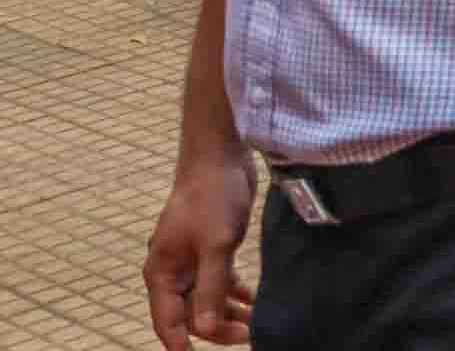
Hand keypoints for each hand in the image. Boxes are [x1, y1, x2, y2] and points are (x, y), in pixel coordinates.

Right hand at [142, 149, 253, 348]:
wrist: (222, 157)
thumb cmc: (213, 197)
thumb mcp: (215, 245)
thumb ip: (210, 288)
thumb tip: (203, 330)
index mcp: (162, 274)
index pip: (168, 323)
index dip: (183, 346)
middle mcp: (173, 271)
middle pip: (191, 315)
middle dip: (216, 331)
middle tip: (251, 338)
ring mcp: (192, 261)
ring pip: (208, 300)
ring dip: (229, 314)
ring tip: (258, 327)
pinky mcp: (212, 249)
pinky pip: (221, 283)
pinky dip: (237, 295)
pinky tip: (257, 304)